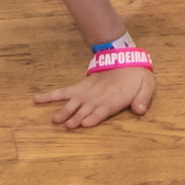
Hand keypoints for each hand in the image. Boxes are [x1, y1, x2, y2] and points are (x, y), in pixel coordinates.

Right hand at [33, 65, 153, 128]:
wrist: (125, 58)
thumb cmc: (137, 76)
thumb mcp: (147, 86)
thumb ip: (143, 98)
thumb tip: (140, 110)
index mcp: (114, 98)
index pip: (103, 109)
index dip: (94, 116)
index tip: (84, 123)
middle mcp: (97, 96)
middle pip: (86, 108)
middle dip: (76, 117)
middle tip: (66, 125)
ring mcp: (87, 92)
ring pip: (72, 102)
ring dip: (64, 110)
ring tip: (54, 119)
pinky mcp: (80, 88)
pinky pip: (63, 92)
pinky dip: (51, 96)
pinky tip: (37, 99)